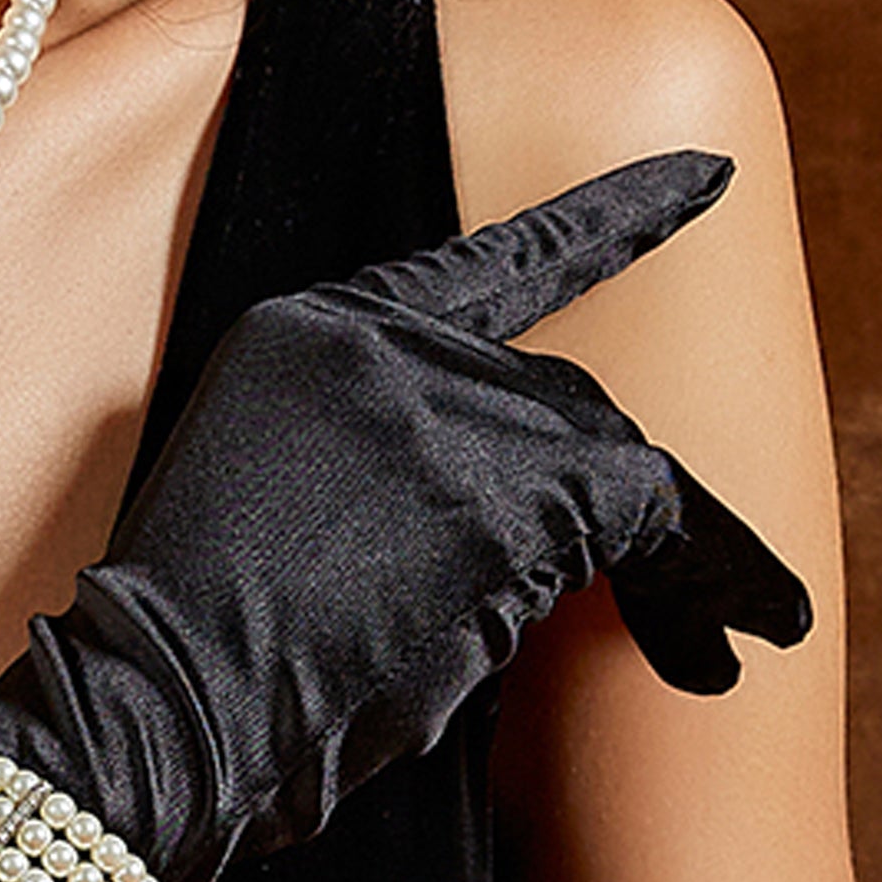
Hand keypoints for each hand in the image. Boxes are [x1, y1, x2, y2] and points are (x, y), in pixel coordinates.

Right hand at [0, 150, 813, 881]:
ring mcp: (438, 402)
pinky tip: (717, 648)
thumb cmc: (207, 644)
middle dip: (628, 505)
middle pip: (563, 392)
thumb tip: (515, 499)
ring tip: (717, 650)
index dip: (612, 218)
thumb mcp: (276, 479)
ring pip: (610, 455)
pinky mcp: (494, 489)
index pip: (491, 260)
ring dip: (673, 562)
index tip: (704, 176)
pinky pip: (645, 518)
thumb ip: (383, 443)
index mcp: (314, 323)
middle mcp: (381, 337)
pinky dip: (700, 584)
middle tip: (699, 612)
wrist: (163, 705)